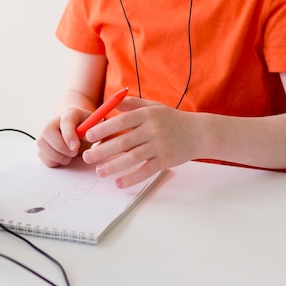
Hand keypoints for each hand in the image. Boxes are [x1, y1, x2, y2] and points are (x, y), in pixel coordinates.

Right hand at [36, 107, 90, 167]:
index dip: (69, 135)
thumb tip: (88, 137)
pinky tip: (62, 159)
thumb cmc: (87, 127)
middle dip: (60, 147)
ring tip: (69, 158)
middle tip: (73, 154)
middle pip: (48, 131)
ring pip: (41, 143)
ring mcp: (46, 132)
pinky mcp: (43, 144)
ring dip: (55, 155)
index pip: (66, 121)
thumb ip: (95, 130)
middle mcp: (55, 121)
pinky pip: (41, 154)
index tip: (76, 147)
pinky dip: (51, 161)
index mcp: (70, 114)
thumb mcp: (95, 126)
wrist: (77, 127)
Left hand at [81, 97, 197, 187]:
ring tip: (99, 171)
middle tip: (86, 156)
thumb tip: (110, 102)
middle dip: (103, 150)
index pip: (121, 121)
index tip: (88, 135)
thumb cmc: (171, 119)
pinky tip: (119, 183)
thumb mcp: (153, 106)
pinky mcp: (166, 161)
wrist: (198, 133)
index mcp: (148, 114)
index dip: (103, 128)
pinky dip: (132, 177)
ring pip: (133, 158)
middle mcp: (153, 129)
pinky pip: (146, 170)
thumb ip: (132, 104)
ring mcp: (160, 146)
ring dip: (114, 166)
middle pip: (124, 141)